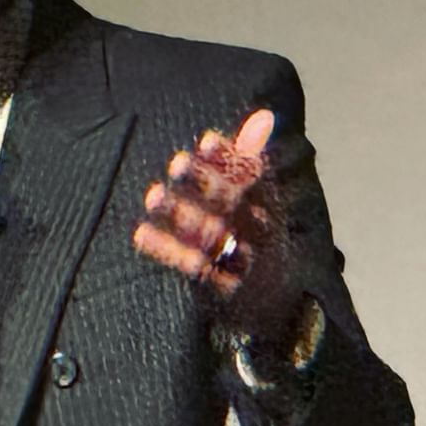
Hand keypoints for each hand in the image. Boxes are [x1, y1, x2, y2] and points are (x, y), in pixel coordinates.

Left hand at [132, 109, 300, 345]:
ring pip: (210, 238)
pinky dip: (167, 251)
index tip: (207, 139)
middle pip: (233, 209)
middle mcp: (262, 238)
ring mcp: (243, 266)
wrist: (284, 311)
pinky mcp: (223, 291)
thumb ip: (254, 159)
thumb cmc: (263, 241)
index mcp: (275, 212)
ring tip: (152, 195)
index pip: (256, 182)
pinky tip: (141, 233)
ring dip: (181, 216)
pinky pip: (193, 270)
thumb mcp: (265, 201)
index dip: (232, 160)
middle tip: (178, 162)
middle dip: (206, 184)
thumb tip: (263, 115)